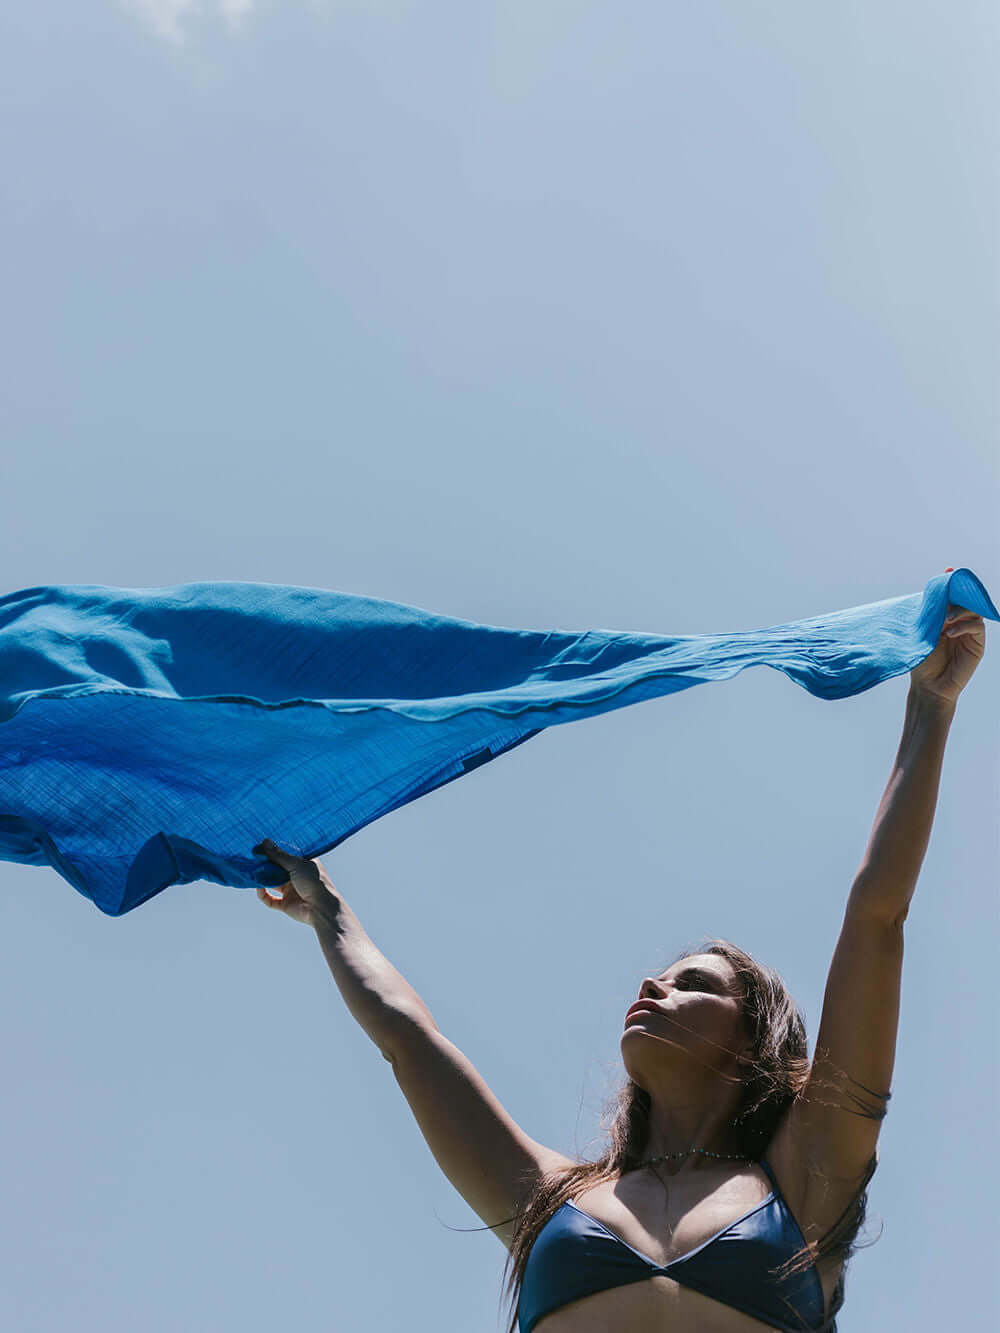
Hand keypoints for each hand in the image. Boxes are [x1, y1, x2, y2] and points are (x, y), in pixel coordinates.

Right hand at [253, 839, 337, 927]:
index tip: (261, 845)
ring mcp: (291, 890)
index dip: (275, 851)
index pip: (287, 855)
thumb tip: (264, 841)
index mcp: (304, 864)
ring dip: (263, 879)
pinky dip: (263, 894)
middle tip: (253, 857)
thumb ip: (278, 855)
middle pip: (277, 869)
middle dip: (266, 864)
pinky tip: (259, 888)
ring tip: (252, 871)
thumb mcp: (296, 864)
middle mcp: (297, 876)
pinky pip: (270, 899)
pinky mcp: (285, 904)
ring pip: (272, 883)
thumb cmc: (314, 881)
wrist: (321, 908)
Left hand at [910, 573, 986, 705]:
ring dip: (959, 610)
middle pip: (964, 599)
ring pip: (972, 610)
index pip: (951, 595)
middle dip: (958, 593)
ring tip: (946, 618)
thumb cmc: (921, 660)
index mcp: (944, 617)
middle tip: (951, 590)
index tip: (948, 571)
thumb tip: (932, 592)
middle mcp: (959, 622)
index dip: (950, 583)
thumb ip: (930, 613)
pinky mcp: (977, 644)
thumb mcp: (923, 633)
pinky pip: (976, 627)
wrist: (928, 686)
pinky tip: (949, 632)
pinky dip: (963, 626)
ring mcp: (969, 632)